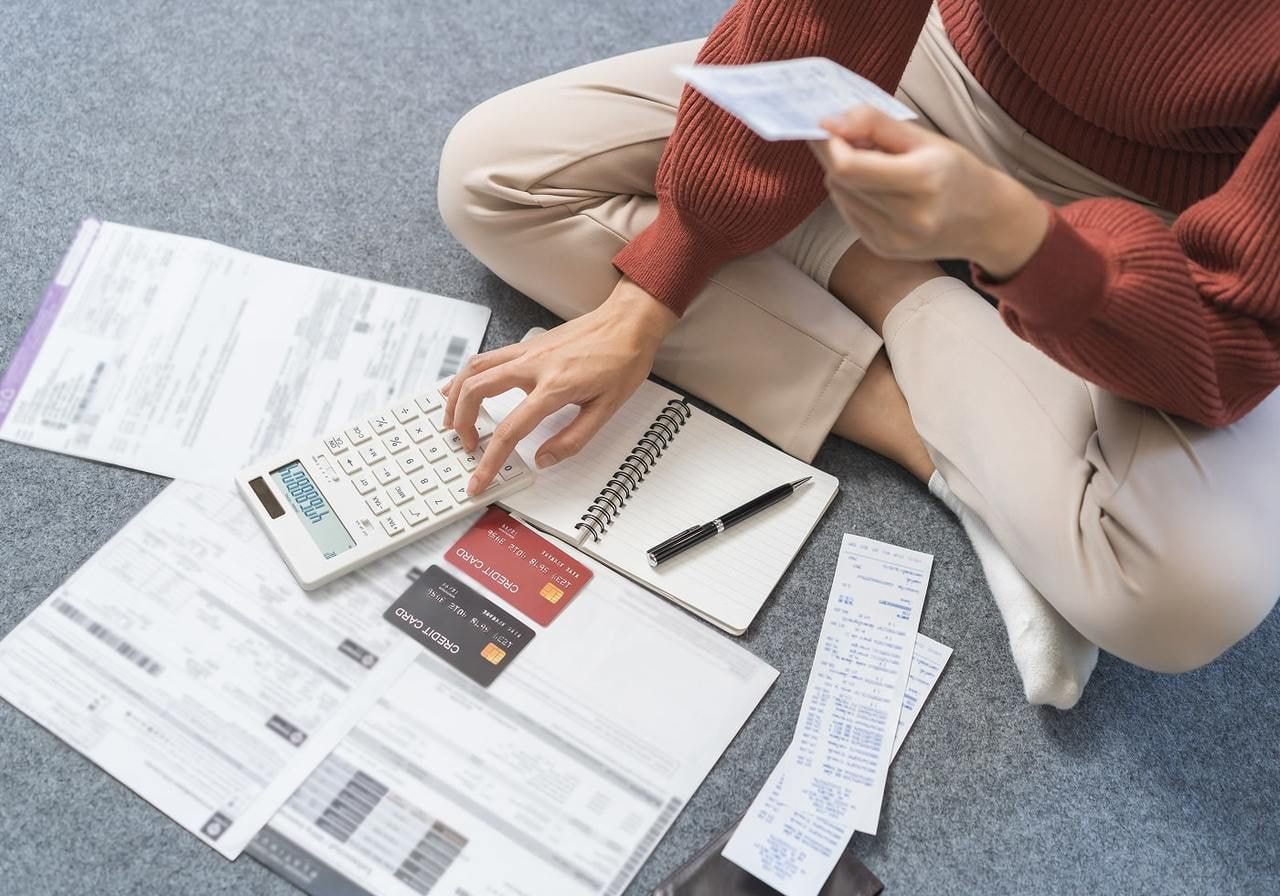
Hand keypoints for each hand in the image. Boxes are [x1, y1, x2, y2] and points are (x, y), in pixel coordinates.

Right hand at [444, 278, 676, 495]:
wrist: (628, 322)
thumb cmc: (623, 360)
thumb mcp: (607, 409)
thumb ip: (573, 439)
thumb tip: (543, 460)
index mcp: (554, 387)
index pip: (510, 430)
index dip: (490, 461)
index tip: (479, 480)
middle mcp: (533, 366)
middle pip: (476, 391)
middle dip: (462, 423)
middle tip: (466, 447)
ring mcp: (526, 352)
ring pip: (473, 370)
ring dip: (455, 397)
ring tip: (451, 421)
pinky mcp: (526, 345)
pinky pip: (485, 359)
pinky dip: (466, 376)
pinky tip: (460, 387)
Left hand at [809, 106, 1048, 279]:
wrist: (985, 220)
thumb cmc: (955, 171)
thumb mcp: (923, 137)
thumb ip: (874, 123)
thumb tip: (828, 121)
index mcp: (923, 181)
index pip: (848, 167)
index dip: (829, 145)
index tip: (827, 126)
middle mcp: (907, 217)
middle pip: (840, 181)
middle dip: (835, 154)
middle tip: (850, 137)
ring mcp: (893, 239)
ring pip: (839, 197)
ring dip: (844, 175)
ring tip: (873, 163)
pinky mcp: (883, 249)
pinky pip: (848, 214)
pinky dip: (852, 195)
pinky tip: (877, 188)